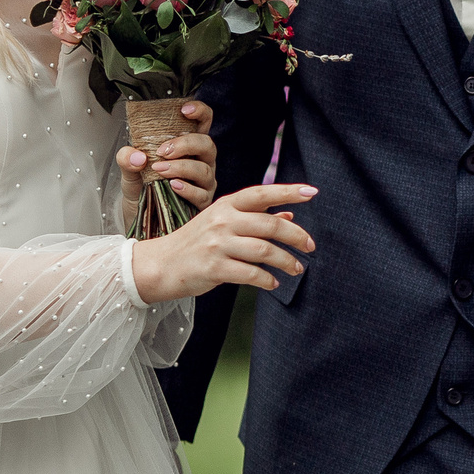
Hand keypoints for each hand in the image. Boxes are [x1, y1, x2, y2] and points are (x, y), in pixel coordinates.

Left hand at [120, 100, 217, 212]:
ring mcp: (204, 181)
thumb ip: (126, 158)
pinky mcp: (202, 201)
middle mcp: (201, 160)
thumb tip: (137, 156)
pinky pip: (201, 193)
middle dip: (185, 144)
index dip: (199, 112)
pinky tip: (172, 186)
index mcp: (188, 145)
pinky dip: (187, 188)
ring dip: (181, 167)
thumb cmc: (141, 188)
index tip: (184, 110)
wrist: (141, 217)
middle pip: (207, 144)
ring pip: (204, 169)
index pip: (204, 121)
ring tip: (159, 170)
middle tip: (163, 152)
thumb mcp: (128, 171)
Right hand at [130, 182, 317, 302]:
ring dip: (286, 261)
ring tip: (297, 268)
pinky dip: (266, 279)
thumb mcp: (222, 222)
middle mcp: (222, 220)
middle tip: (311, 247)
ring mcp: (217, 244)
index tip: (312, 192)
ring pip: (263, 250)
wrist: (160, 264)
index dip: (288, 191)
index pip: (262, 193)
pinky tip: (273, 283)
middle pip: (270, 225)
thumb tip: (290, 215)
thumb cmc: (196, 242)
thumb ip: (255, 217)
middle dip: (297, 236)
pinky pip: (249, 273)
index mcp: (226, 205)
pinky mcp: (213, 267)